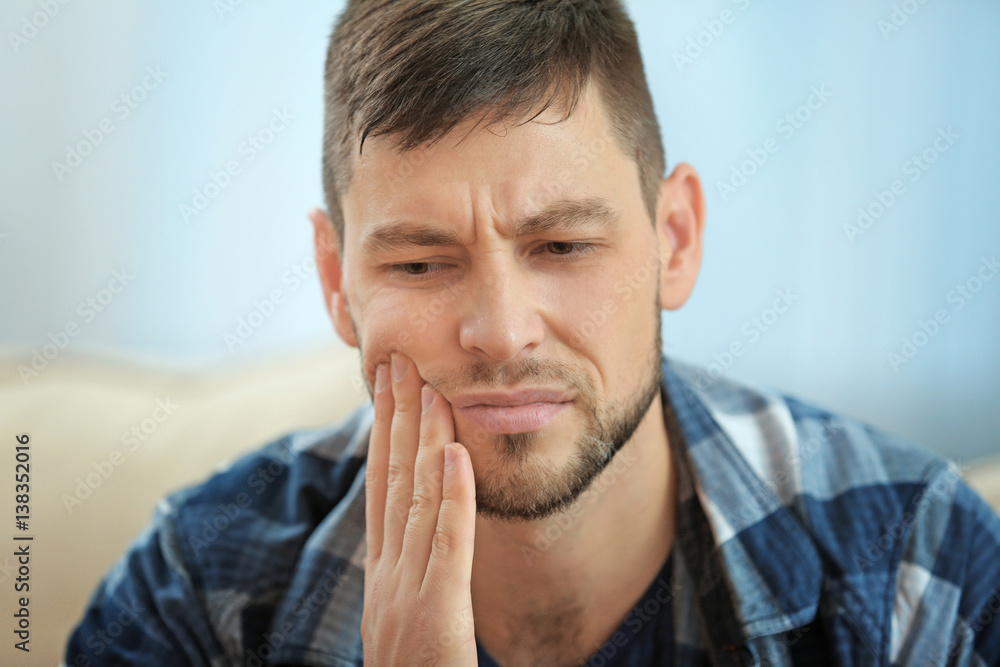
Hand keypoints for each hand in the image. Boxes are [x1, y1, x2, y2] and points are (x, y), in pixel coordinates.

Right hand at [362, 352, 478, 665]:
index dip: (385, 437)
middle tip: (398, 364)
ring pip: (416, 505)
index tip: (390, 390)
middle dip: (394, 421)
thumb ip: (417, 582)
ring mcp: (407, 601)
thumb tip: (426, 534)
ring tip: (429, 391)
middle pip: (391, 485)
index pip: (383, 493)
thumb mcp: (408, 628)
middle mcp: (386, 582)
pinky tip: (456, 457)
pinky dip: (451, 500)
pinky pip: (446, 551)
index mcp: (382, 582)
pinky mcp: (437, 622)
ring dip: (422, 443)